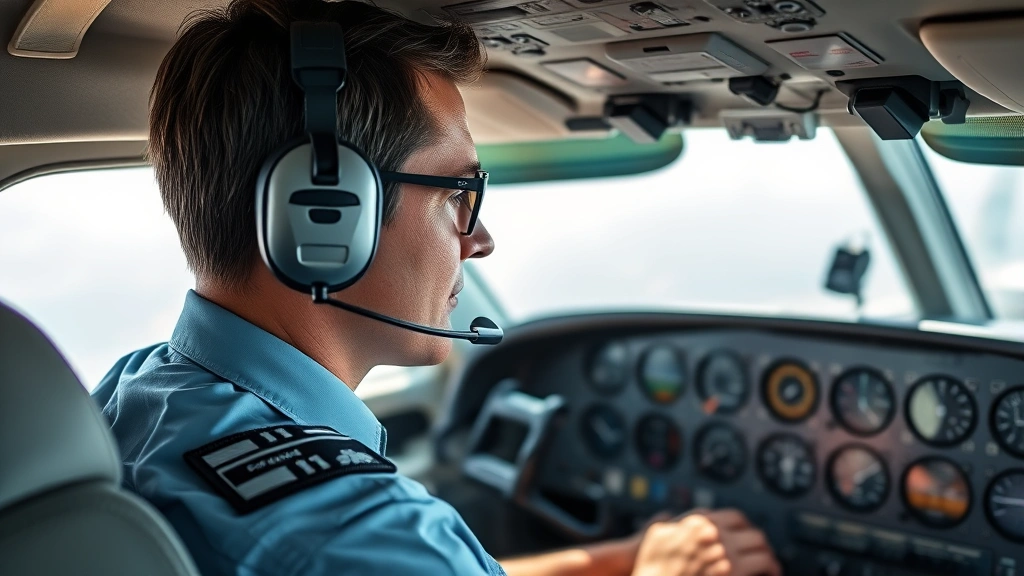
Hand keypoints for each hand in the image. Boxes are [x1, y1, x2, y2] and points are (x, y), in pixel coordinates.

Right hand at [630, 509, 780, 575]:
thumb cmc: (651, 568)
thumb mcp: (654, 537)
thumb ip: (668, 523)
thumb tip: (672, 517)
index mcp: (700, 523)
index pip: (735, 518)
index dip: (745, 529)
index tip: (748, 537)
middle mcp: (716, 535)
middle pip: (753, 534)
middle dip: (760, 546)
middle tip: (763, 555)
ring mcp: (726, 556)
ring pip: (763, 552)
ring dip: (769, 561)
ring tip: (771, 569)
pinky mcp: (734, 574)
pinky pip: (763, 568)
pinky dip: (769, 572)